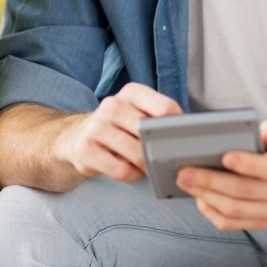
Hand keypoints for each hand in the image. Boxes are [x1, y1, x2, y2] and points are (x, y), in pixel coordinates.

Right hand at [61, 82, 181, 181]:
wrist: (78, 137)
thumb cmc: (119, 128)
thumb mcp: (139, 114)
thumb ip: (160, 118)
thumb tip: (187, 136)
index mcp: (131, 92)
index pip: (165, 108)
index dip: (177, 128)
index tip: (180, 139)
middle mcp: (112, 105)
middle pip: (151, 135)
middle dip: (159, 151)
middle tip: (161, 157)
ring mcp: (96, 127)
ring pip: (137, 155)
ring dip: (145, 165)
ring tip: (142, 163)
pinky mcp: (86, 150)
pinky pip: (121, 170)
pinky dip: (131, 174)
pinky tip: (128, 168)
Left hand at [176, 118, 266, 230]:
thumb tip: (258, 136)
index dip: (247, 164)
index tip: (224, 156)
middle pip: (244, 192)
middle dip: (211, 181)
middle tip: (185, 171)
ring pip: (235, 210)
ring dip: (206, 197)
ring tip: (185, 182)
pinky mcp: (261, 222)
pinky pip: (231, 224)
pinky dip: (211, 212)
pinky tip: (198, 197)